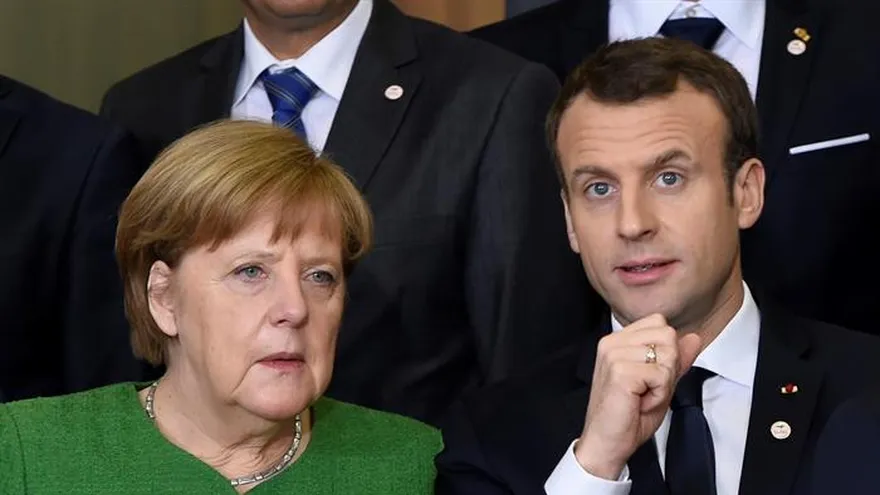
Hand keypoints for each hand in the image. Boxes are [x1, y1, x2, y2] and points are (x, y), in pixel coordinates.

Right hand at [573, 314, 701, 479]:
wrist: (607, 442)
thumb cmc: (628, 416)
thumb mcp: (660, 382)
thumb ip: (676, 358)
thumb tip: (695, 337)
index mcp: (618, 340)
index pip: (660, 323)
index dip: (666, 352)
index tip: (649, 376)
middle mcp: (612, 342)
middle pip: (667, 336)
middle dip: (668, 366)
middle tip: (646, 388)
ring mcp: (614, 355)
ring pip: (668, 355)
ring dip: (663, 383)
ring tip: (642, 396)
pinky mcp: (620, 371)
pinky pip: (662, 375)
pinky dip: (659, 394)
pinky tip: (640, 403)